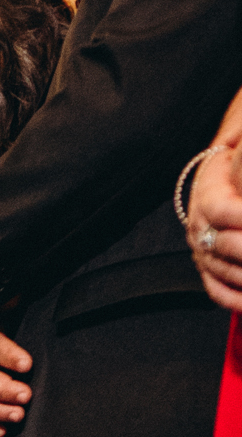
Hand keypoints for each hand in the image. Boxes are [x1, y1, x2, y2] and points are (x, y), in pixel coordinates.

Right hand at [188, 141, 241, 311]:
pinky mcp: (207, 266)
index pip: (223, 211)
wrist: (221, 166)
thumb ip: (241, 142)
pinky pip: (217, 290)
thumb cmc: (236, 151)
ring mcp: (201, 248)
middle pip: (227, 246)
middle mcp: (199, 224)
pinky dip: (236, 300)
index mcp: (206, 191)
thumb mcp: (240, 136)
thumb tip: (239, 146)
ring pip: (225, 272)